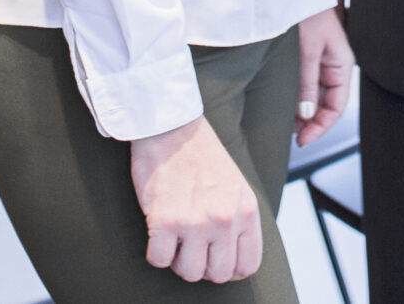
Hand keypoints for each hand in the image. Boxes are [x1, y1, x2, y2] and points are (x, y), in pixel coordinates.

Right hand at [129, 116, 261, 282]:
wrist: (172, 128)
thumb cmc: (202, 157)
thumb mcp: (237, 187)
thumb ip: (240, 221)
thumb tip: (234, 259)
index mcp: (246, 211)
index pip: (247, 265)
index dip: (229, 268)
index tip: (215, 258)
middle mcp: (225, 220)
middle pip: (218, 275)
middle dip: (203, 265)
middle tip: (192, 246)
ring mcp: (195, 222)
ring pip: (189, 273)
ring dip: (178, 260)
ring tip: (176, 237)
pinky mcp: (164, 221)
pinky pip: (159, 260)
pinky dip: (156, 252)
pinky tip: (158, 233)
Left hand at [295, 7, 353, 145]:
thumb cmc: (308, 14)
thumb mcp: (307, 51)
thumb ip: (307, 84)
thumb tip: (307, 115)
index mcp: (342, 66)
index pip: (337, 107)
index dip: (321, 127)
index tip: (304, 139)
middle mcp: (334, 68)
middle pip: (326, 105)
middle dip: (311, 122)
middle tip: (293, 136)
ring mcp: (322, 65)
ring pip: (315, 98)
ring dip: (302, 112)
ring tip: (286, 123)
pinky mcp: (309, 60)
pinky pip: (306, 86)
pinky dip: (297, 98)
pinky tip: (285, 105)